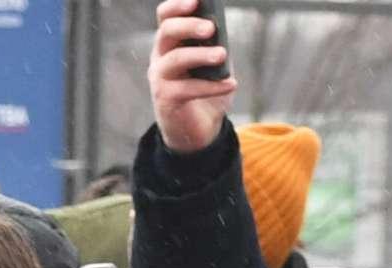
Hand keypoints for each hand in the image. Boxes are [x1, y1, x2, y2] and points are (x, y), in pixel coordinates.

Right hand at [149, 0, 236, 154]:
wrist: (198, 130)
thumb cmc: (206, 90)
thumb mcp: (213, 64)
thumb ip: (216, 46)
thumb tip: (222, 34)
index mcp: (170, 43)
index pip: (165, 16)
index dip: (177, 4)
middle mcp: (160, 57)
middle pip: (167, 32)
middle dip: (189, 26)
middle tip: (211, 28)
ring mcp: (160, 79)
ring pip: (175, 59)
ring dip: (201, 55)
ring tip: (222, 54)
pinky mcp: (166, 100)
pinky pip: (188, 88)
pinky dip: (212, 86)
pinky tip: (231, 83)